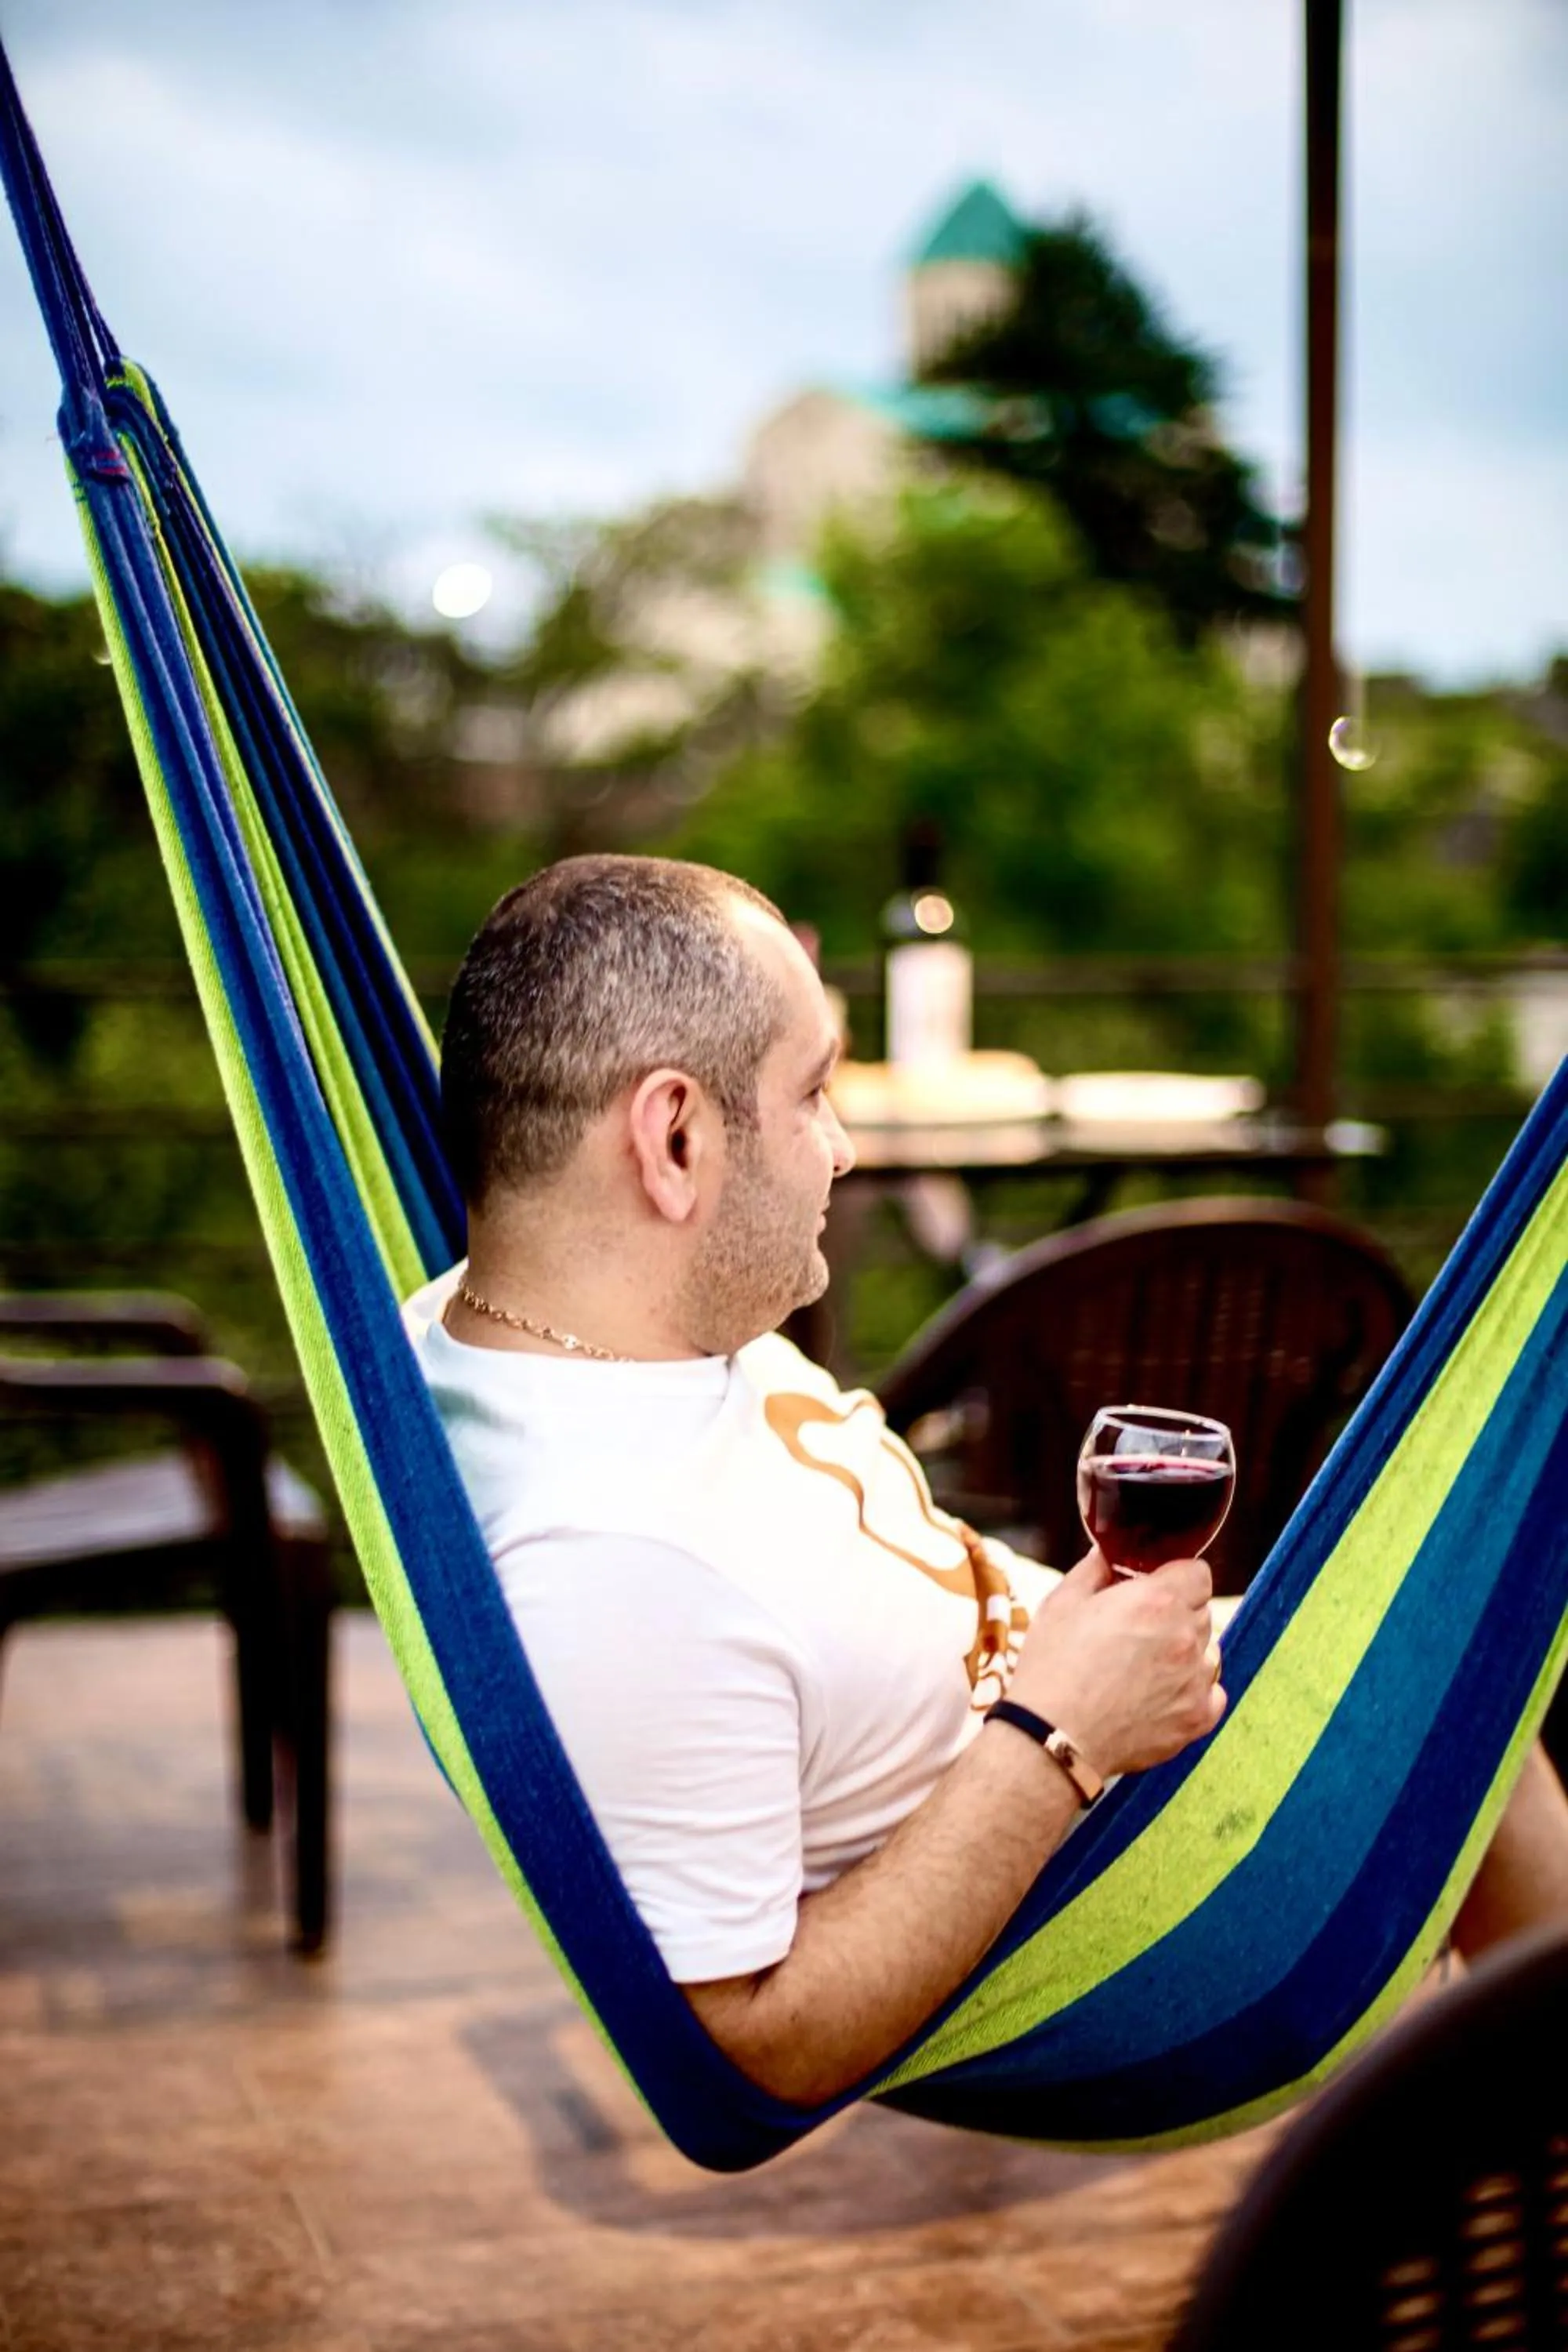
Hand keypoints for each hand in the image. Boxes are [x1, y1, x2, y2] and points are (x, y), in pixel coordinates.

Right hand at [1007, 1547, 1223, 1778]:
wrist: (1052, 1736)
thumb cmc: (1052, 1667)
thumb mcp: (1062, 1603)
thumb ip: (1094, 1570)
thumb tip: (1108, 1555)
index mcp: (1157, 1601)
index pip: (1198, 1574)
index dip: (1176, 1578)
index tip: (1155, 1589)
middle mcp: (1185, 1638)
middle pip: (1201, 1612)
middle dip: (1176, 1614)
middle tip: (1138, 1630)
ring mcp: (1195, 1681)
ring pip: (1209, 1652)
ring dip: (1187, 1652)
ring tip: (1145, 1667)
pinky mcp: (1196, 1719)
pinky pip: (1213, 1693)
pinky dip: (1194, 1691)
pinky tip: (1160, 1694)